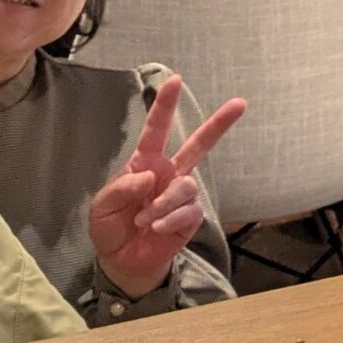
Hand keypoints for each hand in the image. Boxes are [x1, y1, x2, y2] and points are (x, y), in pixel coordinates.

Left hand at [89, 76, 245, 298]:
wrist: (122, 262)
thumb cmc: (110, 227)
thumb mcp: (102, 207)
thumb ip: (121, 188)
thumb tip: (149, 175)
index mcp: (146, 164)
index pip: (157, 130)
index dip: (165, 106)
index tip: (175, 80)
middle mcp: (169, 174)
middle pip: (199, 144)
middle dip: (219, 124)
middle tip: (240, 103)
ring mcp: (181, 195)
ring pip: (187, 185)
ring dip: (164, 203)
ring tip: (146, 219)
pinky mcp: (190, 217)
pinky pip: (189, 210)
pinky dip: (170, 219)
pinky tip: (157, 228)